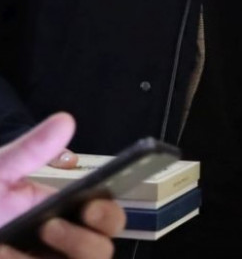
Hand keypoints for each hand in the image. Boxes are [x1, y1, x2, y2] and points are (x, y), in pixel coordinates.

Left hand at [0, 113, 124, 258]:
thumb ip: (30, 151)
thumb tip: (66, 120)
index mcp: (62, 214)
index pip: (105, 217)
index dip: (107, 214)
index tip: (91, 205)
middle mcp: (60, 245)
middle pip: (103, 248)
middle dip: (90, 237)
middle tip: (63, 223)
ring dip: (70, 250)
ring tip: (36, 237)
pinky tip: (9, 254)